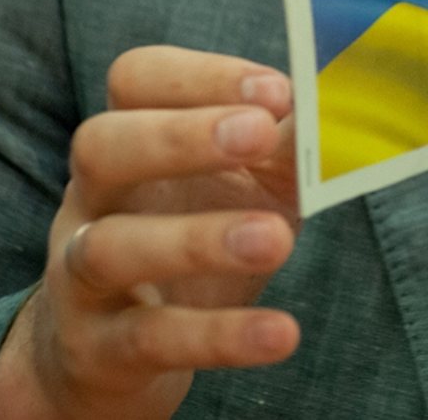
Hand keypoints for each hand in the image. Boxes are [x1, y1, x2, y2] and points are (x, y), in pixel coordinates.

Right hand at [0, 47, 300, 418]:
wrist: (127, 349)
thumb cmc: (205, 232)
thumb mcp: (256, 180)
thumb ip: (293, 141)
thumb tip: (346, 100)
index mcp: (133, 139)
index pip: (137, 79)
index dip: (203, 76)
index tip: (279, 91)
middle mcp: (95, 198)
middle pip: (101, 145)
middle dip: (181, 136)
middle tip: (260, 133)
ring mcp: (81, 275)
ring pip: (110, 247)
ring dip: (196, 239)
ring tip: (275, 238)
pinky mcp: (100, 349)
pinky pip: (148, 339)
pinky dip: (217, 336)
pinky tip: (281, 333)